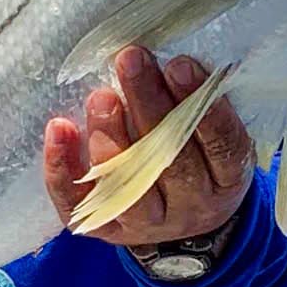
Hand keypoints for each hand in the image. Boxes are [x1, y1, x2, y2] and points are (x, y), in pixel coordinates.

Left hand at [43, 45, 253, 247]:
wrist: (188, 226)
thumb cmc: (201, 159)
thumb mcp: (217, 138)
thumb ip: (200, 105)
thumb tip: (167, 56)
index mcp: (227, 181)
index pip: (222, 145)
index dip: (203, 106)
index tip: (180, 64)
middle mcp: (191, 206)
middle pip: (171, 161)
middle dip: (149, 106)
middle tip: (131, 60)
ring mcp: (147, 223)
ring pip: (126, 188)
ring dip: (110, 137)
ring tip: (101, 96)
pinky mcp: (107, 230)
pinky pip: (80, 206)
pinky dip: (63, 168)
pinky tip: (60, 128)